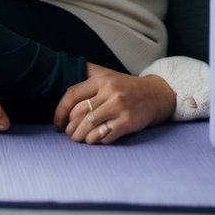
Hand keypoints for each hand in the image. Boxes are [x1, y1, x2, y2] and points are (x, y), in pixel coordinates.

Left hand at [54, 63, 174, 144]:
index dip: (61, 111)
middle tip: (68, 133)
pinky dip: (96, 140)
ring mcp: (119, 108)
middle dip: (70, 127)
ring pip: (90, 126)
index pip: (72, 95)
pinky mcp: (128, 123)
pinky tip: (94, 140)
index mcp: (101, 81)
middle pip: (80, 113)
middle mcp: (109, 93)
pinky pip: (105, 136)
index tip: (57, 122)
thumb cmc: (127, 86)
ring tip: (78, 139)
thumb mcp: (108, 74)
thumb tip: (62, 74)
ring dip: (81, 136)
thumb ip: (87, 73)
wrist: (156, 95)